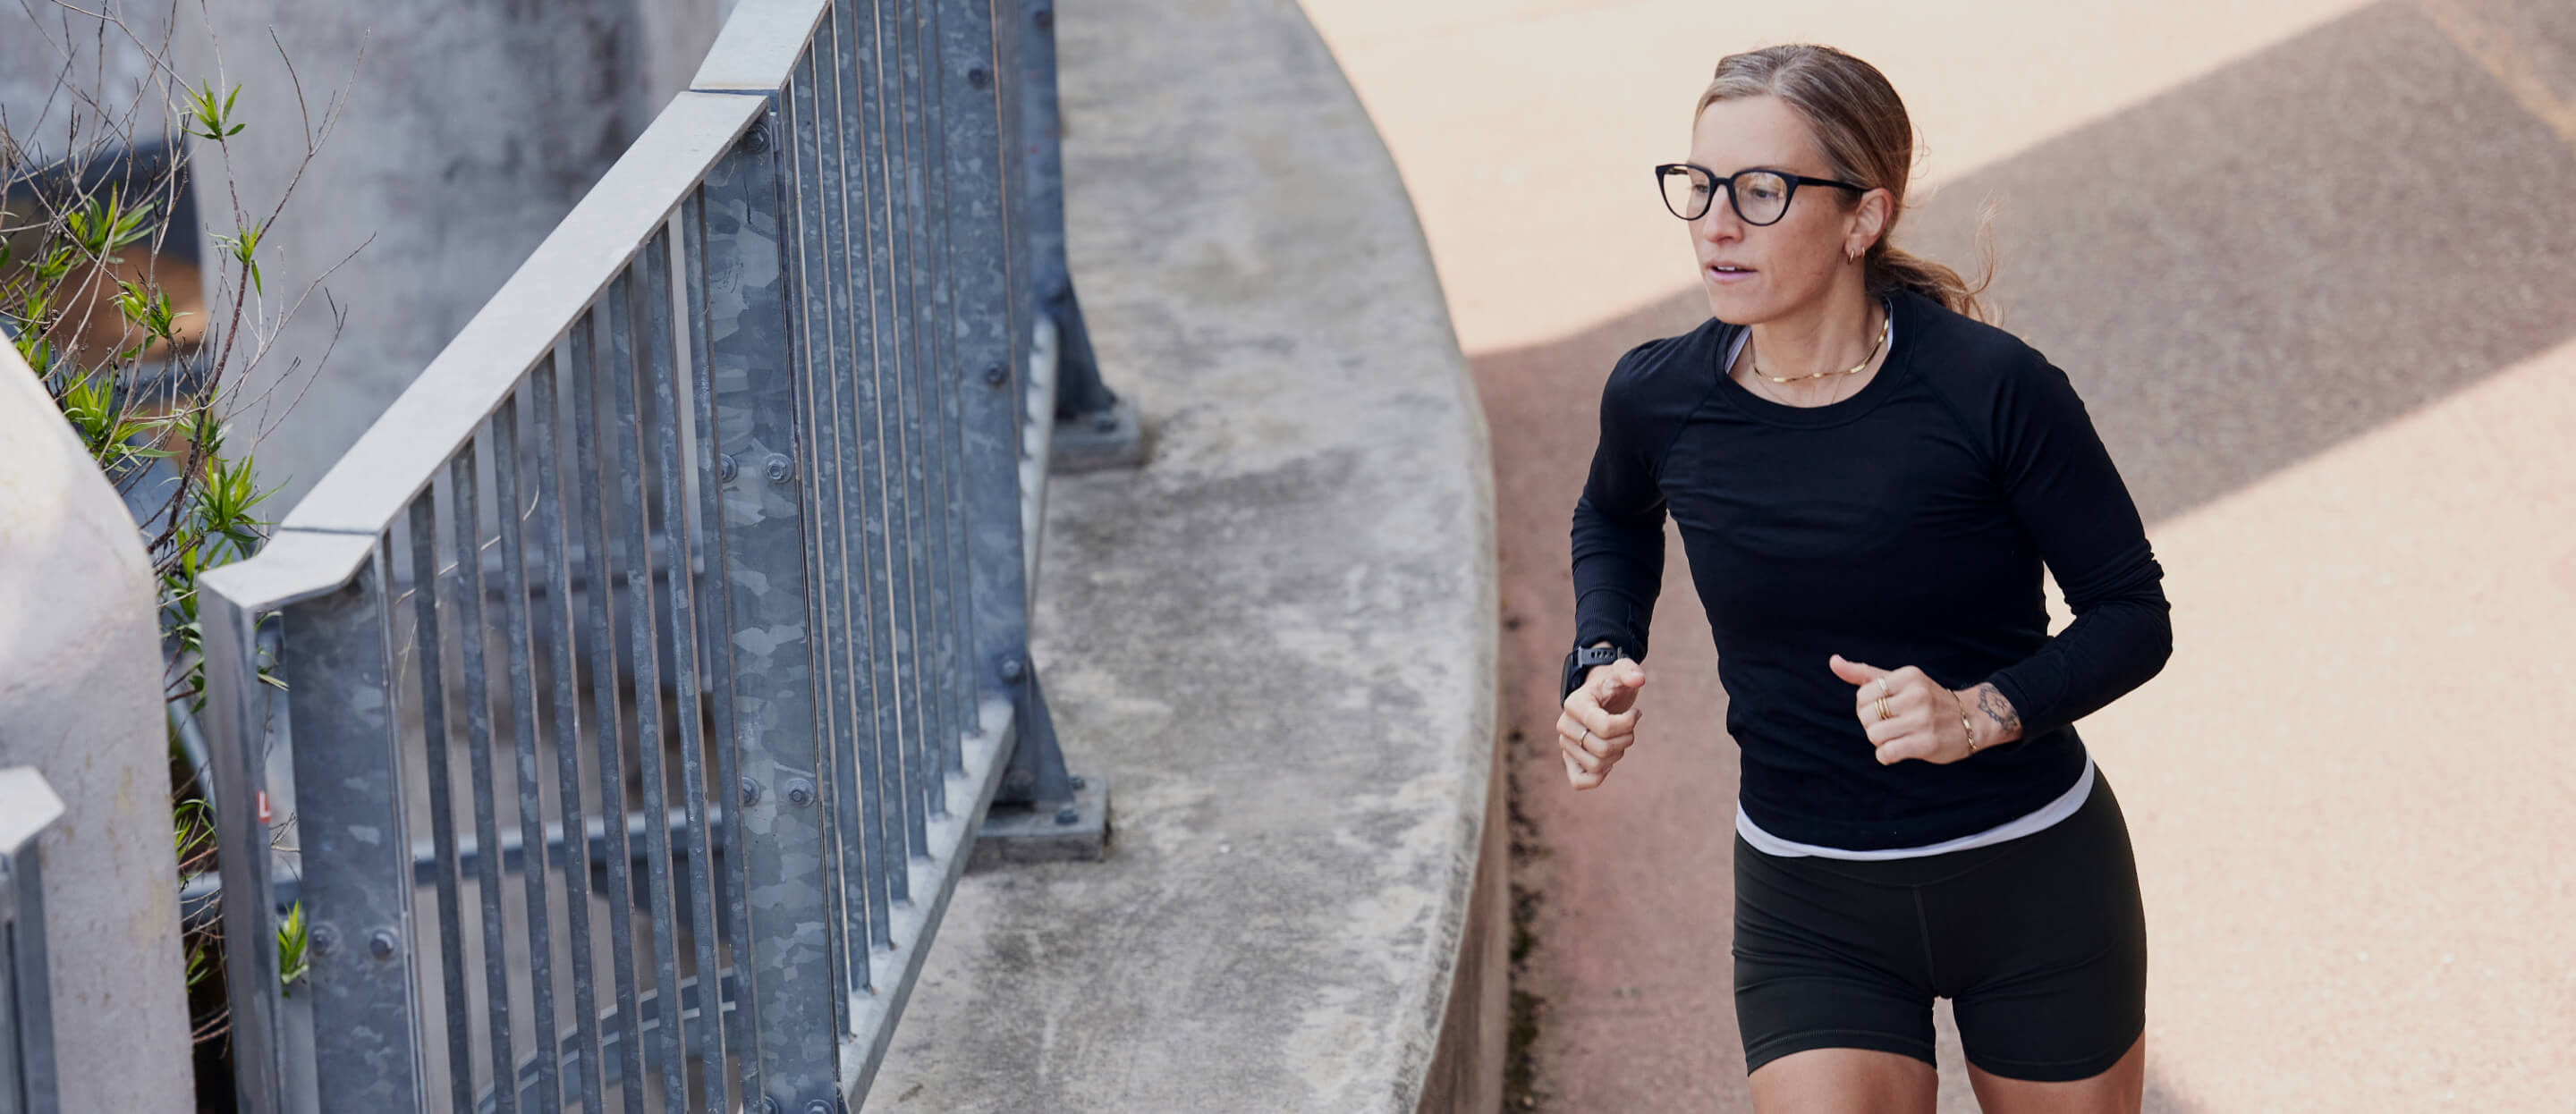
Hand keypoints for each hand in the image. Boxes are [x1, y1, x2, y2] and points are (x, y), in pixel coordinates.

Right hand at [1558, 655, 1646, 789]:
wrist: (1599, 695)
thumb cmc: (1610, 684)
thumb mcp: (1621, 672)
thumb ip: (1629, 671)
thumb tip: (1638, 680)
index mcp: (1574, 704)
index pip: (1604, 727)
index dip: (1628, 723)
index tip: (1636, 713)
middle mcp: (1565, 726)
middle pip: (1603, 749)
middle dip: (1626, 740)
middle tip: (1630, 728)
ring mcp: (1566, 744)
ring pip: (1597, 765)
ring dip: (1618, 754)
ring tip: (1620, 739)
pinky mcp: (1570, 759)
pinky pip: (1578, 781)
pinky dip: (1597, 778)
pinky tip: (1608, 765)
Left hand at [1829, 654, 1979, 764]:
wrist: (1972, 720)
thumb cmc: (1927, 700)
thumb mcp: (1899, 681)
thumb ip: (1864, 673)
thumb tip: (1833, 661)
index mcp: (1908, 676)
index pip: (1863, 694)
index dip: (1865, 706)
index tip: (1880, 709)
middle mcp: (1917, 695)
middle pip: (1866, 716)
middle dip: (1871, 725)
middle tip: (1888, 725)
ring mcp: (1923, 720)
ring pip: (1874, 735)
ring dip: (1879, 741)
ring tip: (1895, 737)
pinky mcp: (1927, 744)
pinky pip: (1887, 753)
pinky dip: (1885, 756)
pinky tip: (1896, 751)